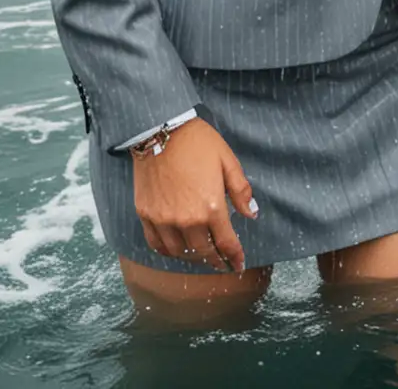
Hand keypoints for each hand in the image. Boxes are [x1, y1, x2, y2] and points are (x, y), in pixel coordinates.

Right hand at [131, 119, 257, 271]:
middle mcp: (186, 219)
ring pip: (179, 252)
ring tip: (202, 256)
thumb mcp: (228, 162)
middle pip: (202, 251)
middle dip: (215, 260)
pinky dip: (168, 251)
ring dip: (192, 257)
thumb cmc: (199, 144)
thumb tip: (251, 213)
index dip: (234, 257)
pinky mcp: (146, 215)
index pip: (225, 242)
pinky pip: (156, 244)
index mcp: (211, 207)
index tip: (239, 265)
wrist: (161, 132)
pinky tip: (176, 249)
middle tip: (222, 263)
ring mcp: (163, 220)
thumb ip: (241, 190)